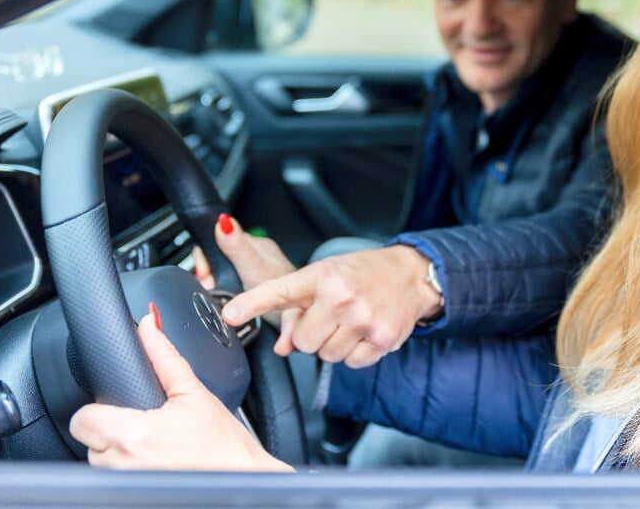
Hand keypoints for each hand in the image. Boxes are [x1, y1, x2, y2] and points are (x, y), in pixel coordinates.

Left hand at [69, 314, 292, 471]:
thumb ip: (165, 357)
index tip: (118, 407)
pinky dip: (129, 469)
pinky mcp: (134, 498)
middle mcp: (125, 465)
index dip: (98, 409)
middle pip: (88, 441)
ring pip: (100, 463)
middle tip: (143, 426)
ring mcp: (129, 485)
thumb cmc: (225, 446)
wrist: (244, 480)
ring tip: (152, 447)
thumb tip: (148, 327)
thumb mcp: (194, 394)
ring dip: (117, 453)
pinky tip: (155, 464)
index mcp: (136, 435)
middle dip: (109, 430)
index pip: (83, 419)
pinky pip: (114, 481)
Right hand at [192, 214, 295, 290]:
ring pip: (222, 272)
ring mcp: (254, 270)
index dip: (205, 256)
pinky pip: (230, 284)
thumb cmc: (281, 287)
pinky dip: (223, 291)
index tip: (203, 273)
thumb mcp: (252, 264)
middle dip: (208, 272)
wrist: (298, 313)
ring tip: (214, 292)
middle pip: (217, 256)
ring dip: (214, 282)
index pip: (217, 238)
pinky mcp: (254, 286)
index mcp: (252, 244)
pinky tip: (225, 298)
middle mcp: (253, 254)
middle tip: (209, 286)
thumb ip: (237, 245)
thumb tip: (223, 221)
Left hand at [221, 245, 443, 367]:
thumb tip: (282, 348)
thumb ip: (297, 310)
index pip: (280, 291)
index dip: (252, 303)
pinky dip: (353, 353)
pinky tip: (362, 332)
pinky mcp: (382, 339)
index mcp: (322, 276)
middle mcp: (342, 296)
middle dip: (310, 335)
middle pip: (303, 341)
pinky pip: (350, 363)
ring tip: (348, 322)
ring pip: (325, 355)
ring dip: (332, 344)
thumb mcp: (325, 278)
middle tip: (328, 316)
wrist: (410, 275)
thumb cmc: (361, 275)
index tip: (229, 314)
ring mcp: (363, 319)